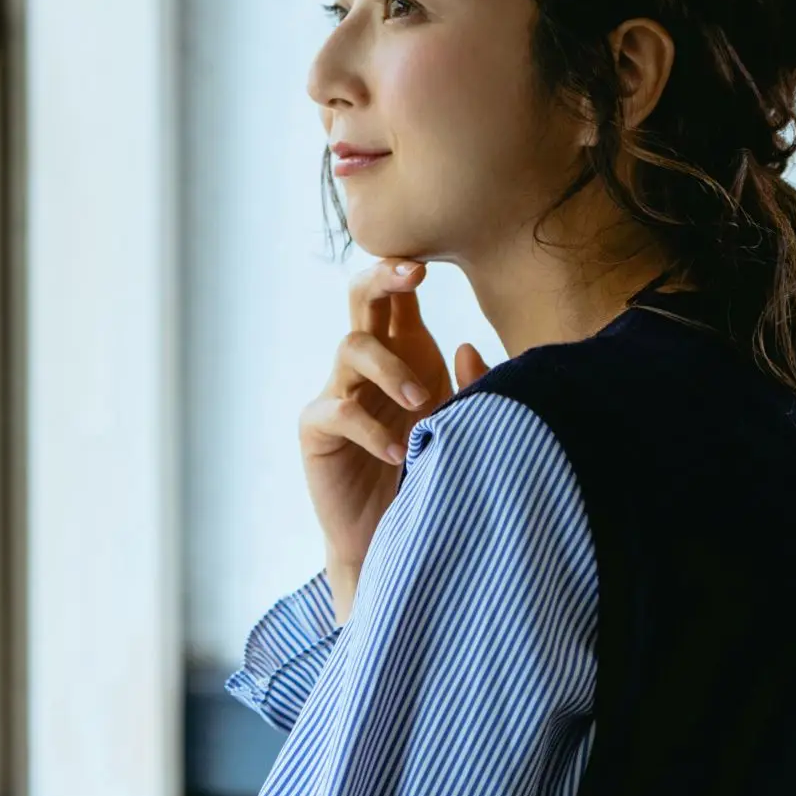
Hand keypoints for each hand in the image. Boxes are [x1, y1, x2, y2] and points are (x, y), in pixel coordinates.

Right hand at [299, 259, 487, 620]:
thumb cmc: (433, 471)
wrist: (396, 538)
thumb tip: (468, 346)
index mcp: (404, 351)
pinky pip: (337, 411)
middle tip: (414, 273)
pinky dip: (372, 429)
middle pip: (361, 299)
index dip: (406, 267)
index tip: (432, 256)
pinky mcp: (318, 431)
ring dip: (390, 368)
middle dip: (384, 277)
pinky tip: (401, 455)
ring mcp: (339, 393)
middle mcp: (368, 365)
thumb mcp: (466, 422)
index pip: (398, 294)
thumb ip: (476, 386)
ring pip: (351, 346)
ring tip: (423, 405)